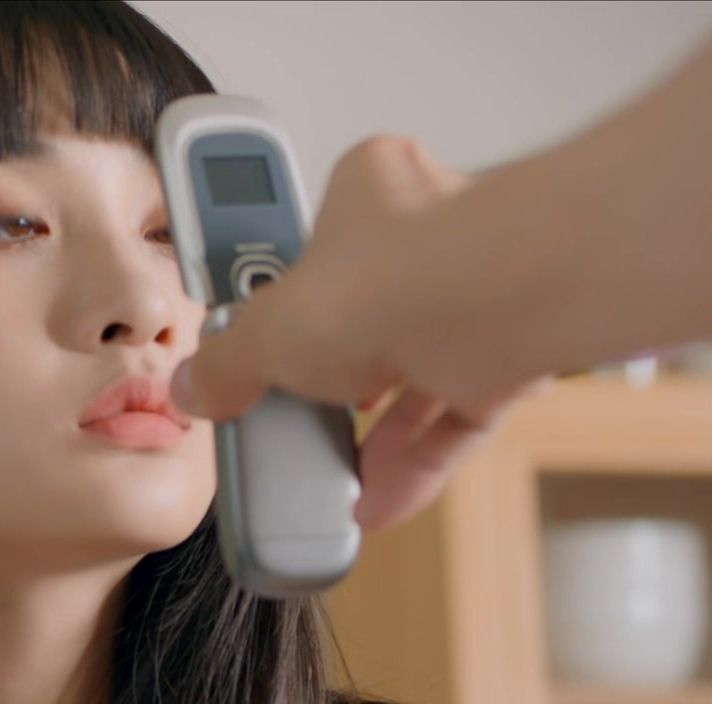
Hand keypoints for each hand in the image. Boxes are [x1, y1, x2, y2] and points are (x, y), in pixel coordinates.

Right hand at [169, 136, 547, 531]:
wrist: (512, 300)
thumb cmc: (404, 273)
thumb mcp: (273, 326)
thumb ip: (230, 360)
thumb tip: (197, 388)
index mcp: (371, 194)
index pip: (316, 247)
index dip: (281, 301)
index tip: (253, 344)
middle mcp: (430, 237)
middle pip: (365, 321)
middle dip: (329, 384)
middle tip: (289, 421)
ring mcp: (476, 299)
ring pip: (417, 377)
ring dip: (372, 440)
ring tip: (329, 483)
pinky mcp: (514, 357)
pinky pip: (458, 418)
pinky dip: (417, 463)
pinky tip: (375, 502)